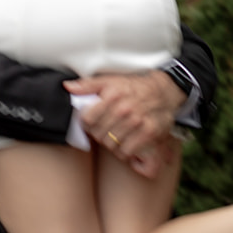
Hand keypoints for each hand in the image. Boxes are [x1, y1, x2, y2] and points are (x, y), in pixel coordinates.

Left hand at [64, 71, 181, 178]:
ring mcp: (137, 122)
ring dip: (112, 144)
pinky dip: (125, 152)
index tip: (93, 121)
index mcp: (112, 95)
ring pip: (111, 146)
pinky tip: (127, 143)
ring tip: (117, 136)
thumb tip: (68, 87)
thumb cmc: (134, 87)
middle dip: (99, 134)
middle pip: (98, 135)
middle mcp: (124, 109)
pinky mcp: (149, 133)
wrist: (164, 91)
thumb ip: (88, 85)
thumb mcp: (110, 81)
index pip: (87, 119)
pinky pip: (126, 152)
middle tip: (106, 129)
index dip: (87, 123)